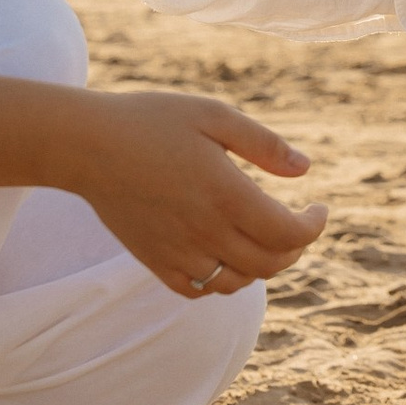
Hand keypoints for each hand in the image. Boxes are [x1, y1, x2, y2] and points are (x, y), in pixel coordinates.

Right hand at [53, 88, 327, 297]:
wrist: (86, 145)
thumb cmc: (151, 121)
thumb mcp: (213, 115)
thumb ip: (263, 144)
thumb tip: (305, 168)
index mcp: (226, 194)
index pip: (288, 233)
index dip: (313, 227)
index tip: (319, 209)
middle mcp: (206, 232)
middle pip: (269, 264)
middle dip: (295, 248)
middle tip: (298, 224)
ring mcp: (179, 252)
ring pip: (237, 282)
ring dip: (261, 267)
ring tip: (264, 240)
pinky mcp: (155, 261)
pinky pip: (197, 289)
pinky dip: (221, 281)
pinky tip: (224, 256)